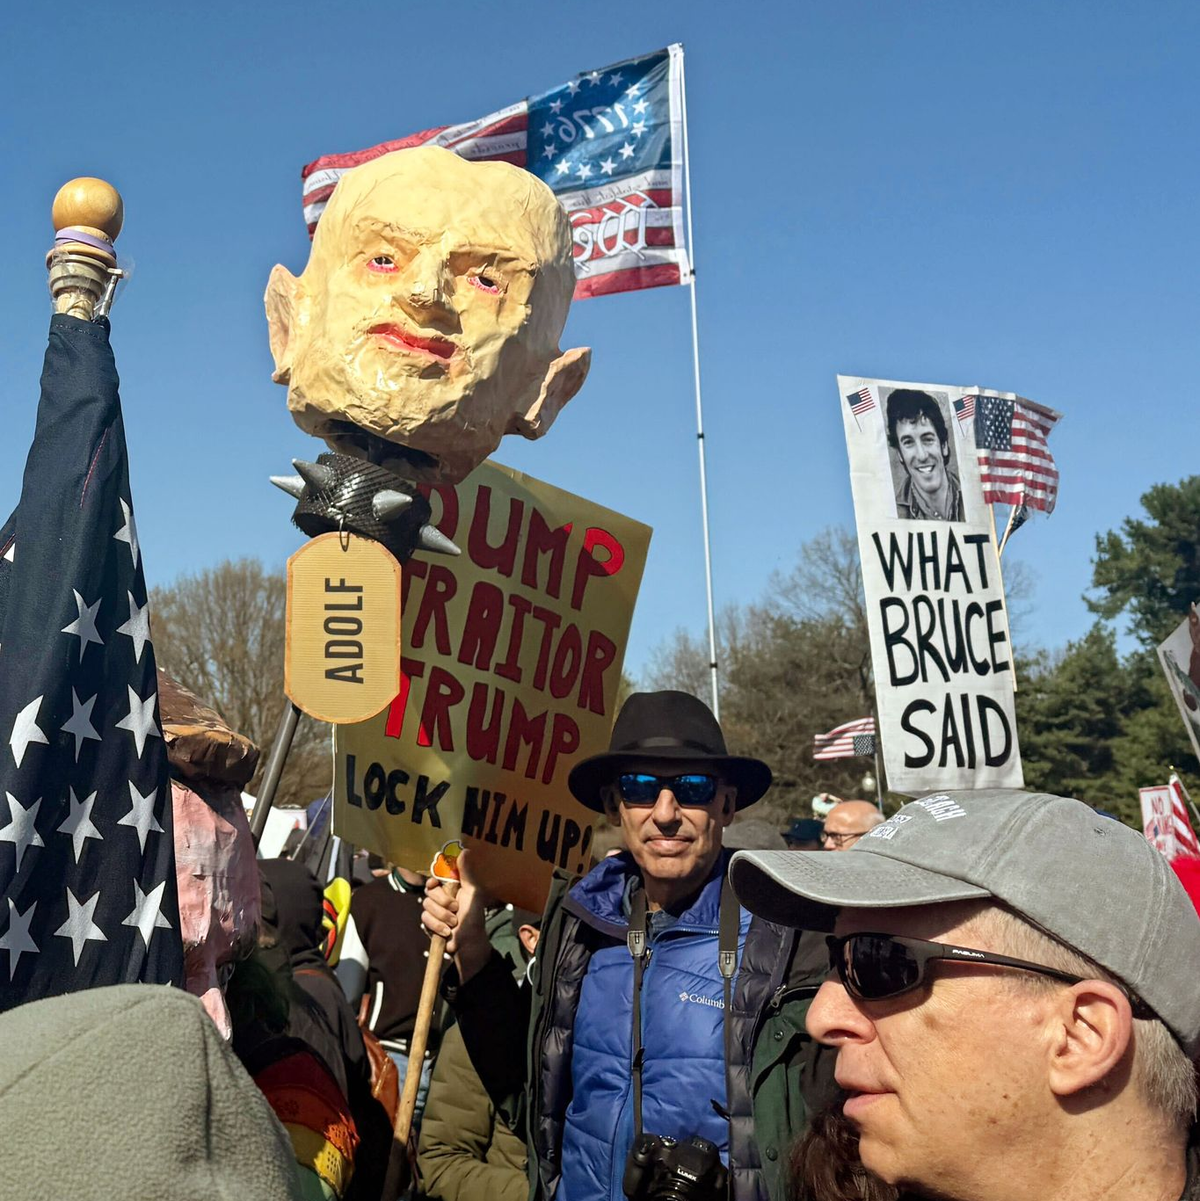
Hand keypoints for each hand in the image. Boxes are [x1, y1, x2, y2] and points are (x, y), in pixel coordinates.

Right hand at [421, 849, 488, 982]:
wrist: (469, 941)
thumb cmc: (474, 916)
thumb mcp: (474, 892)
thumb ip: (467, 873)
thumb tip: (464, 850)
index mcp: (450, 886)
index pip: (434, 876)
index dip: (433, 880)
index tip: (435, 883)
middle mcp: (440, 896)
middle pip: (430, 891)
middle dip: (443, 902)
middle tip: (455, 908)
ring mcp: (433, 910)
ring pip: (426, 905)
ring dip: (442, 916)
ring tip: (454, 922)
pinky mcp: (428, 923)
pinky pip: (425, 918)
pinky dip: (437, 925)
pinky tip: (447, 931)